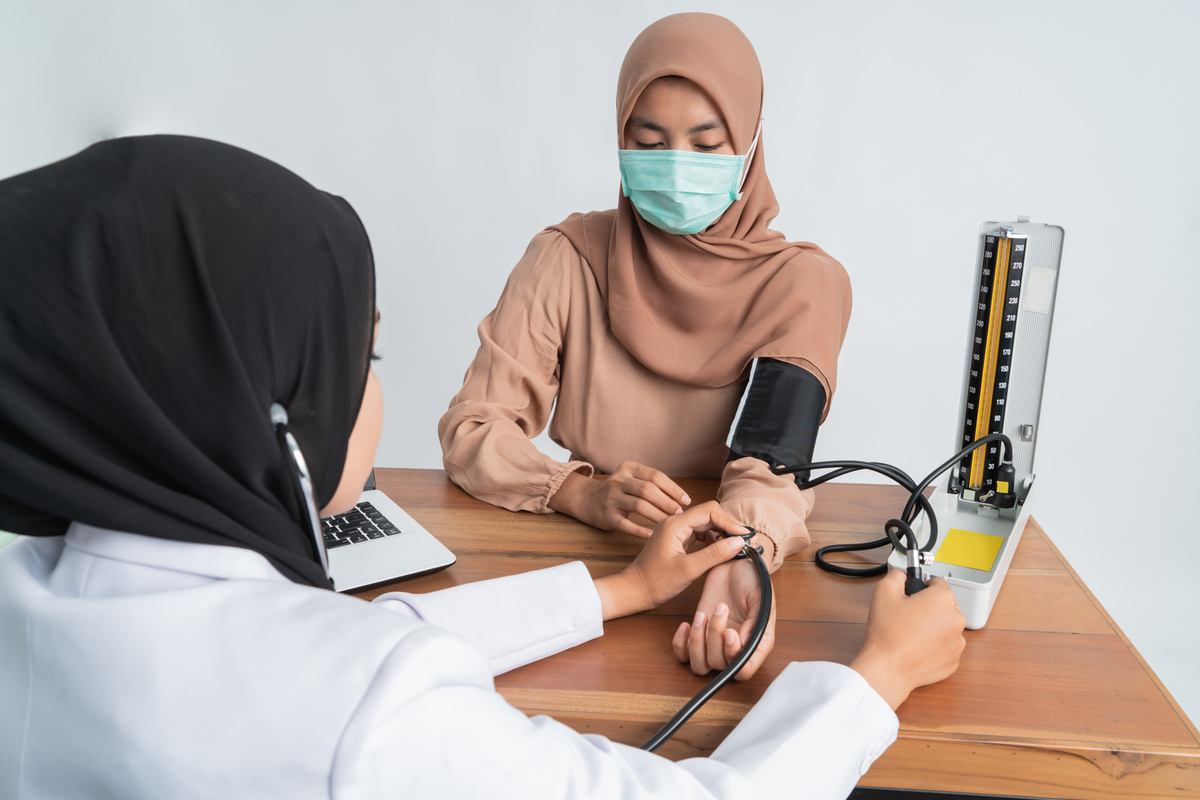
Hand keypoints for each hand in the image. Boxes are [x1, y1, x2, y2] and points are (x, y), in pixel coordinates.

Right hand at [550, 461, 689, 538]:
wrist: (587, 500)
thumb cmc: (619, 491)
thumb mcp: (632, 478)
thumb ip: (652, 483)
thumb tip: (681, 498)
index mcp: (629, 468)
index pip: (655, 476)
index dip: (673, 489)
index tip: (686, 501)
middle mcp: (618, 480)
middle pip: (648, 490)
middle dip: (667, 503)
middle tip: (680, 514)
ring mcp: (611, 498)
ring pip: (639, 506)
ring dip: (658, 516)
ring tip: (670, 523)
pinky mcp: (606, 516)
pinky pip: (627, 525)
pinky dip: (641, 531)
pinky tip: (653, 535)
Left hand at [594, 501, 745, 619]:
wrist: (634, 590)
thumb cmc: (655, 582)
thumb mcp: (687, 570)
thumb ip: (714, 555)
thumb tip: (738, 542)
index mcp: (675, 524)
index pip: (709, 511)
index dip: (729, 522)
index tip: (744, 536)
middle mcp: (675, 522)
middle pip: (709, 515)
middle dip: (728, 527)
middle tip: (746, 541)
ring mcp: (676, 530)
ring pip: (706, 524)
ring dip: (722, 533)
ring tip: (737, 546)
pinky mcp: (678, 540)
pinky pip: (700, 533)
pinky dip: (713, 540)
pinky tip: (722, 550)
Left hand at [671, 555, 776, 678]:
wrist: (736, 563)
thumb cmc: (752, 579)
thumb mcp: (761, 595)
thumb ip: (756, 620)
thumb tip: (745, 644)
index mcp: (757, 643)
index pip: (745, 671)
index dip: (734, 657)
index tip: (730, 633)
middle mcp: (735, 648)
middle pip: (719, 665)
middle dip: (716, 638)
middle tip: (721, 609)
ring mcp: (714, 643)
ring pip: (700, 665)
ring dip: (697, 642)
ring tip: (702, 615)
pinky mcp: (698, 634)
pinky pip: (683, 654)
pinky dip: (681, 643)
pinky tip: (686, 624)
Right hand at [849, 569, 966, 709]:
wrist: (889, 667)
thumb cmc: (888, 633)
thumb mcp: (884, 591)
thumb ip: (897, 575)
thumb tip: (903, 575)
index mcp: (943, 599)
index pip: (937, 582)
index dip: (922, 586)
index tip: (913, 594)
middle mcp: (956, 619)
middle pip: (943, 605)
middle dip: (928, 607)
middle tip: (907, 615)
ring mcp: (957, 642)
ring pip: (945, 626)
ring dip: (932, 626)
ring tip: (910, 633)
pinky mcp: (954, 660)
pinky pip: (946, 646)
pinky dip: (934, 645)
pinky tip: (917, 647)